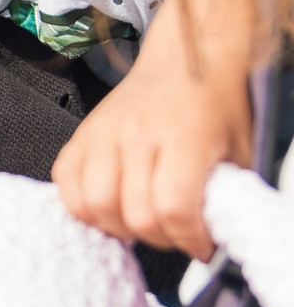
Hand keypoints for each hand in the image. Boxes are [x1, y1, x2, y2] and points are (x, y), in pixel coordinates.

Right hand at [53, 0, 254, 260]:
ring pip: (92, 202)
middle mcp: (137, 134)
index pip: (174, 208)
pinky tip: (107, 206)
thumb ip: (226, 194)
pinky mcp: (82, 132)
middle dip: (158, 238)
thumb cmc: (216, 105)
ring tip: (138, 224)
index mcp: (183, 138)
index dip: (189, 239)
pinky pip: (64, 179)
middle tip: (174, 234)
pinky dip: (81, 203)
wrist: (188, 61)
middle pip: (133, 213)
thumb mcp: (241, 151)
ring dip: (116, 226)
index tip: (201, 245)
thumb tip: (214, 234)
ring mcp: (103, 132)